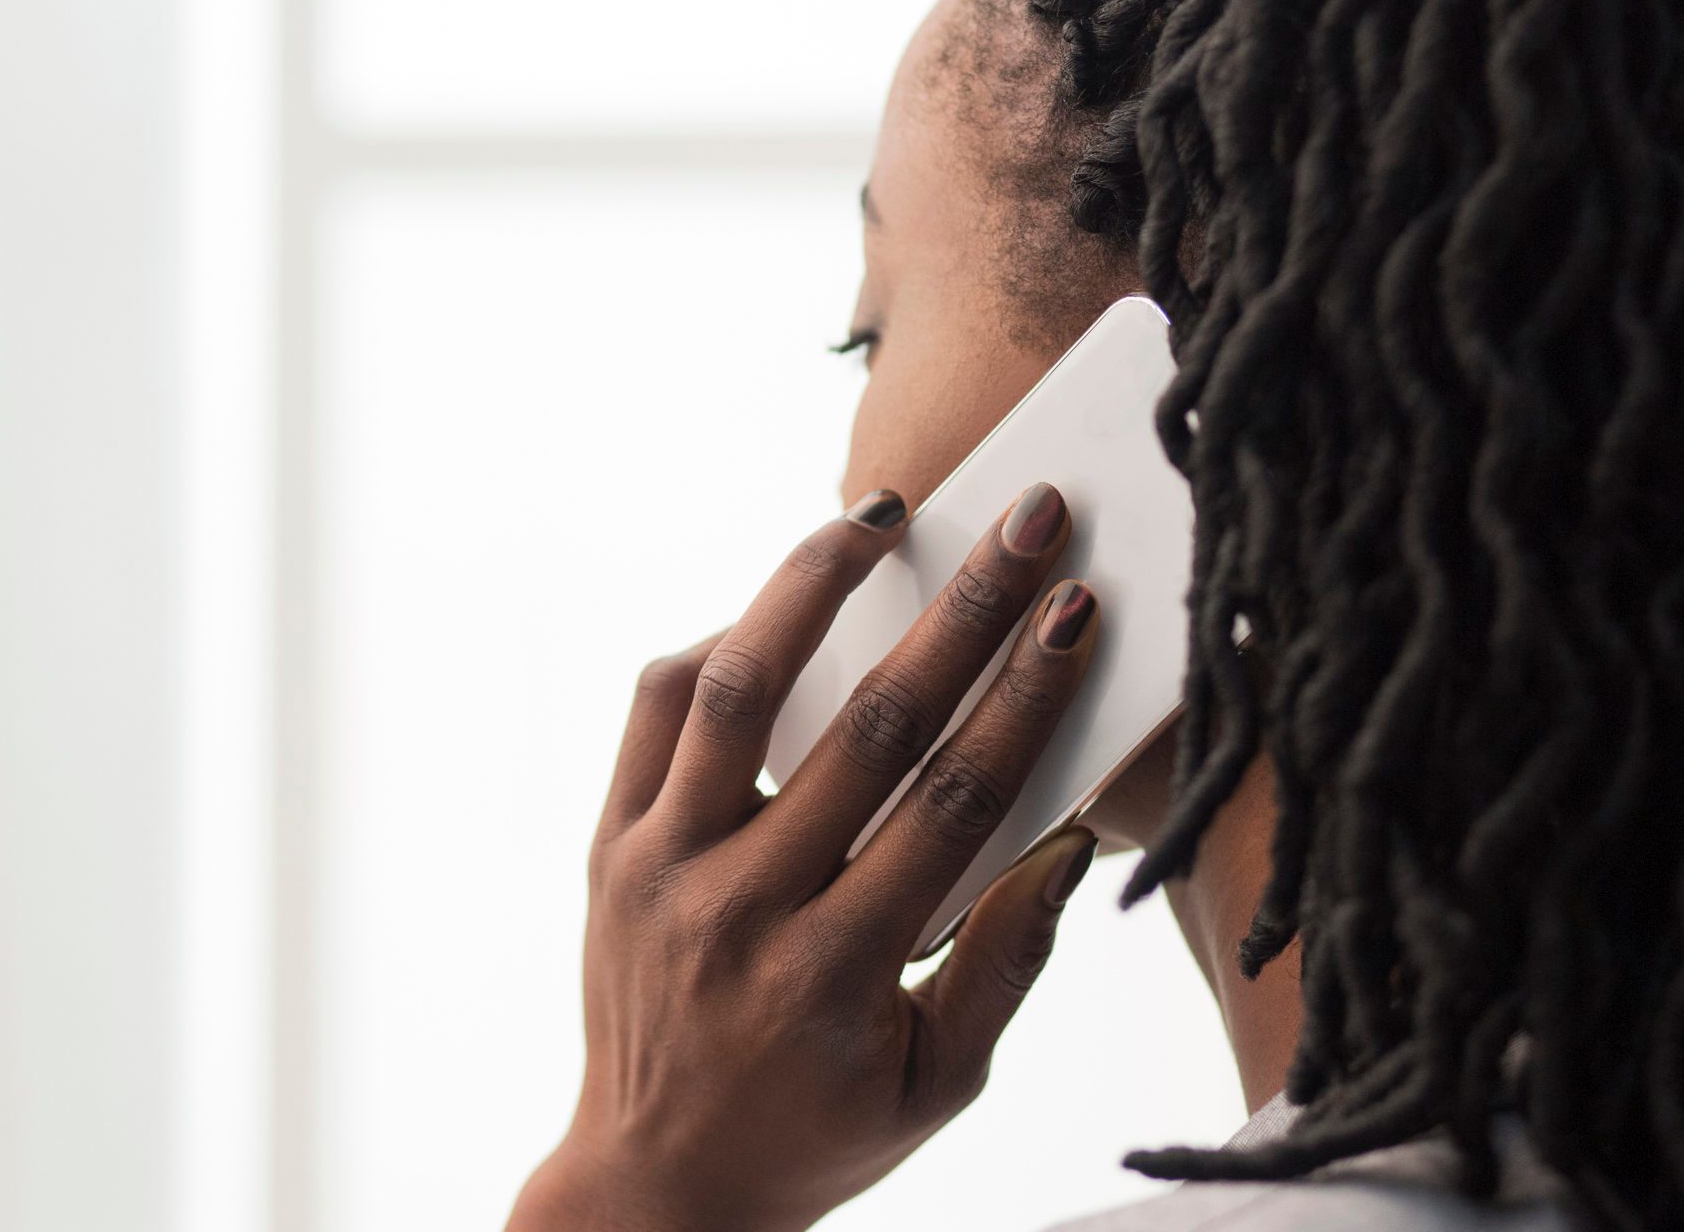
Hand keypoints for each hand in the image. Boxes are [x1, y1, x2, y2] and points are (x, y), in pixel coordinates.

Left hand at [510, 484, 1101, 1231]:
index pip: (953, 802)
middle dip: (964, 612)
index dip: (1025, 695)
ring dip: (811, 587)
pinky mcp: (608, 847)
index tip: (1075, 608)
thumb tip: (1065, 842)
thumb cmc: (814, 1134)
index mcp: (838, 972)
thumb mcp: (936, 1087)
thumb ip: (1005, 965)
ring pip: (737, 690)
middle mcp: (744, 906)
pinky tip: (775, 613)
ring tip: (875, 518)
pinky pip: (656, 712)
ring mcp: (663, 868)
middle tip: (1025, 522)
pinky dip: (717, 647)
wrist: (653, 1189)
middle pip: (872, 725)